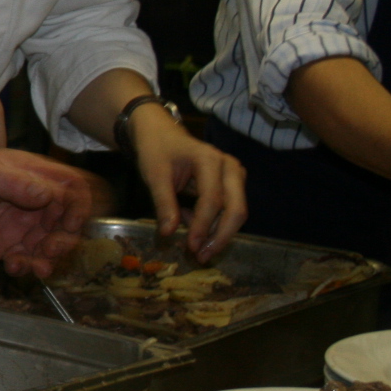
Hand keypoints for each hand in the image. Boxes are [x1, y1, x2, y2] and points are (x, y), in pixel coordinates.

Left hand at [0, 146, 91, 277]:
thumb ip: (17, 184)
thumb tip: (49, 194)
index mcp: (32, 176)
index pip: (71, 190)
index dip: (76, 207)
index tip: (67, 224)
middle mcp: (32, 201)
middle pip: (66, 222)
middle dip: (65, 239)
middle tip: (49, 249)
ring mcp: (20, 224)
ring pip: (49, 245)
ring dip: (49, 258)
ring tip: (37, 266)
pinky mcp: (5, 244)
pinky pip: (26, 259)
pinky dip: (27, 266)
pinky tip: (14, 266)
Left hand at [127, 107, 246, 260]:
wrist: (161, 134)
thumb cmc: (157, 151)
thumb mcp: (154, 175)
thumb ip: (164, 204)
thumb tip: (169, 234)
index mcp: (209, 160)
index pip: (212, 200)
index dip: (203, 226)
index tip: (190, 247)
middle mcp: (229, 167)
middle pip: (236, 209)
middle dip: (220, 236)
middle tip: (201, 257)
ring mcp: (234, 175)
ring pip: (236, 212)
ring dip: (217, 233)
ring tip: (193, 245)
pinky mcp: (233, 183)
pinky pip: (229, 208)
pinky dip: (213, 222)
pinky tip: (190, 222)